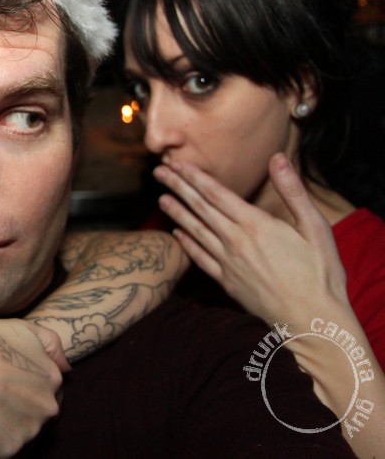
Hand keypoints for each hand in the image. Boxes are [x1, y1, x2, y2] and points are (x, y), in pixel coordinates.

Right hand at [0, 319, 66, 457]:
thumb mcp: (23, 328)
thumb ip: (52, 344)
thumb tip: (68, 367)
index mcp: (53, 378)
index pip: (48, 389)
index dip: (25, 387)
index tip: (5, 384)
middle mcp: (49, 407)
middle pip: (38, 413)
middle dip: (20, 407)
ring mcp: (30, 431)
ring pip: (21, 431)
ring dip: (5, 424)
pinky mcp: (8, 450)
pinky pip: (0, 448)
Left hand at [152, 153, 348, 326]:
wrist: (313, 320)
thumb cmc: (320, 272)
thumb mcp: (315, 226)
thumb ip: (293, 191)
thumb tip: (277, 157)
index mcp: (256, 224)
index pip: (217, 194)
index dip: (195, 177)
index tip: (178, 164)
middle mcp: (236, 241)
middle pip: (201, 208)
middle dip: (178, 188)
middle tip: (158, 172)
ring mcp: (228, 263)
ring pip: (196, 232)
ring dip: (177, 213)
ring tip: (161, 199)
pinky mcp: (227, 282)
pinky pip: (200, 259)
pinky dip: (187, 244)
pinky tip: (177, 234)